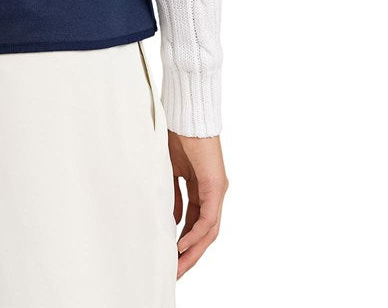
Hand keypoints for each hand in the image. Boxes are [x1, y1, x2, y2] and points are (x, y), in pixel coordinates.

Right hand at [167, 132, 227, 278]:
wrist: (187, 114)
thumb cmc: (177, 134)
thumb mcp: (171, 171)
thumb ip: (173, 195)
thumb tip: (171, 219)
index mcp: (202, 189)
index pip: (194, 223)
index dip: (183, 241)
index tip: (170, 257)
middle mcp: (213, 193)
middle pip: (204, 233)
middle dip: (189, 255)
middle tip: (175, 273)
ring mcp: (217, 190)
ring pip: (209, 231)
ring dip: (193, 251)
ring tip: (178, 267)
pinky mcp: (216, 186)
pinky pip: (208, 218)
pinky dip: (195, 234)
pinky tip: (181, 245)